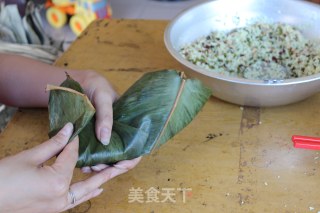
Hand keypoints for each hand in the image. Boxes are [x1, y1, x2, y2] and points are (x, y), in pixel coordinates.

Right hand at [0, 123, 140, 212]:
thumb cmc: (3, 179)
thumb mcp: (28, 158)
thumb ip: (53, 144)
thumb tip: (69, 129)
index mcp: (57, 182)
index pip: (72, 156)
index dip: (74, 143)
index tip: (78, 132)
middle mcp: (61, 197)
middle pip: (92, 180)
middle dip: (110, 170)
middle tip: (127, 162)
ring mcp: (57, 206)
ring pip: (85, 192)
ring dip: (100, 181)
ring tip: (115, 171)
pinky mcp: (52, 209)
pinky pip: (75, 201)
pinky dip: (87, 194)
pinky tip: (97, 189)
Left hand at [79, 71, 135, 172]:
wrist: (77, 81)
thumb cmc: (96, 86)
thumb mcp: (103, 97)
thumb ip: (106, 116)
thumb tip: (106, 140)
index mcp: (127, 124)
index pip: (135, 147)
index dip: (129, 160)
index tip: (117, 166)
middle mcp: (118, 133)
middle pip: (120, 157)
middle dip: (109, 166)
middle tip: (95, 167)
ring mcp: (104, 136)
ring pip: (106, 158)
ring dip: (98, 166)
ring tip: (86, 167)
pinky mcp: (91, 137)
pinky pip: (92, 153)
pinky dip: (88, 161)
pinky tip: (80, 163)